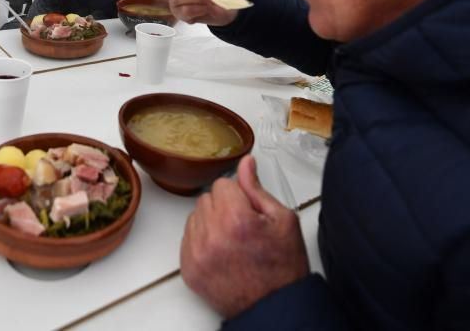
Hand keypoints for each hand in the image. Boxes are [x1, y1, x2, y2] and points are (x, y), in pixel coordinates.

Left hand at [180, 155, 309, 318]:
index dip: (238, 195)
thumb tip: (245, 163)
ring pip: (195, 217)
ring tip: (232, 241)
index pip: (222, 183)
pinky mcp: (188, 269)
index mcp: (235, 219)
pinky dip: (202, 241)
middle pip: (207, 198)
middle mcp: (211, 235)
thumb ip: (256, 188)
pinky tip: (221, 252)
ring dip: (210, 223)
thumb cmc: (282, 267)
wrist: (273, 306)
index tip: (248, 210)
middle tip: (243, 227)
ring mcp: (196, 253)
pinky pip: (187, 239)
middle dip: (224, 207)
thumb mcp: (282, 220)